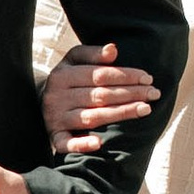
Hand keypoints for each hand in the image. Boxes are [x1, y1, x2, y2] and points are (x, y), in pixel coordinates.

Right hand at [42, 38, 159, 156]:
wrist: (39, 103)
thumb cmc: (67, 80)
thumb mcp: (73, 61)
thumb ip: (92, 54)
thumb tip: (113, 49)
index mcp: (62, 75)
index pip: (99, 75)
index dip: (125, 76)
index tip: (148, 78)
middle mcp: (56, 97)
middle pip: (99, 95)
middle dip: (130, 94)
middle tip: (154, 93)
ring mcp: (55, 119)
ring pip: (91, 117)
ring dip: (120, 113)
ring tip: (145, 109)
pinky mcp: (55, 137)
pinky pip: (67, 143)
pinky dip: (82, 144)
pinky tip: (99, 143)